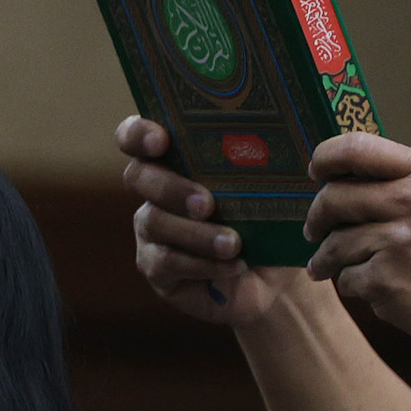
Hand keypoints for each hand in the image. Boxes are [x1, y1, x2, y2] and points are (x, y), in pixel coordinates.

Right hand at [120, 117, 302, 327]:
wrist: (272, 277)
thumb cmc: (268, 219)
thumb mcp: (270, 188)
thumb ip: (259, 162)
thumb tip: (275, 138)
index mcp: (175, 157)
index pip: (136, 135)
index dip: (138, 133)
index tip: (161, 140)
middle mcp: (155, 189)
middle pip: (138, 176)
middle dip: (171, 188)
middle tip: (206, 204)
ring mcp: (150, 230)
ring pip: (155, 222)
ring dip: (196, 233)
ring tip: (233, 244)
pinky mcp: (155, 267)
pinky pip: (167, 262)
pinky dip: (204, 264)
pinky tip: (234, 264)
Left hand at [301, 133, 410, 352]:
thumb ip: (398, 179)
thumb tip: (335, 175)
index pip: (355, 147)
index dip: (324, 158)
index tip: (315, 172)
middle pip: (332, 198)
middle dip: (316, 218)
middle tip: (313, 231)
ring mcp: (398, 242)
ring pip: (333, 244)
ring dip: (328, 260)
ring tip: (330, 268)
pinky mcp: (387, 281)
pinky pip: (346, 280)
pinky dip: (356, 287)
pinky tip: (379, 289)